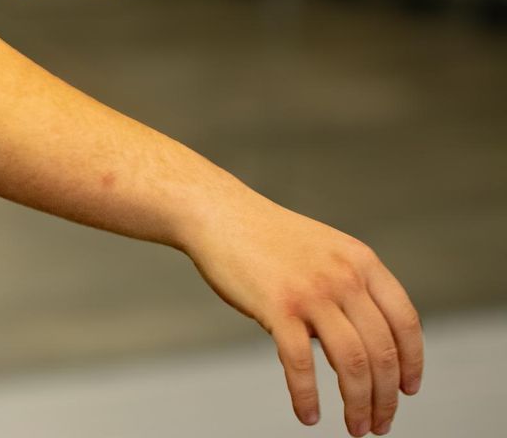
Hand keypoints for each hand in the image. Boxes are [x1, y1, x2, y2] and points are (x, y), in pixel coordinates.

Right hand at [183, 196, 422, 435]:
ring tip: (355, 426)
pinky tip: (309, 414)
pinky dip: (307, 396)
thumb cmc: (264, 236)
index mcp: (361, 262)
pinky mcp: (276, 307)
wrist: (216, 213)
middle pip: (381, 351)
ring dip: (358, 404)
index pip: (405, 322)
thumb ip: (349, 287)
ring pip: (352, 363)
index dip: (412, 362)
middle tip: (379, 423)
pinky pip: (300, 364)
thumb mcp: (324, 250)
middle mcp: (344, 277)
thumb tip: (359, 341)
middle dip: (385, 397)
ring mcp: (311, 292)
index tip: (408, 389)